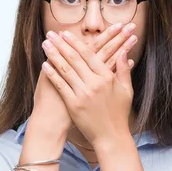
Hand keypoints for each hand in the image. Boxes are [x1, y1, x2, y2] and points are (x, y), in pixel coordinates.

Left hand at [40, 24, 138, 145]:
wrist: (111, 137)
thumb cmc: (119, 114)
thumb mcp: (126, 90)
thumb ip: (123, 70)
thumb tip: (124, 52)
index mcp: (107, 78)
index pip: (89, 55)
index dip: (75, 42)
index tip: (65, 33)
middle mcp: (94, 84)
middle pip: (74, 59)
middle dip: (61, 44)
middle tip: (51, 33)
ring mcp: (83, 94)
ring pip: (65, 70)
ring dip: (53, 55)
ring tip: (45, 44)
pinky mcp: (73, 105)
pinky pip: (61, 86)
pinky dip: (52, 74)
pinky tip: (44, 64)